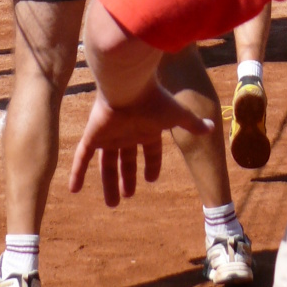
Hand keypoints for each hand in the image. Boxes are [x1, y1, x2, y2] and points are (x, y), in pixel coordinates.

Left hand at [69, 79, 213, 205]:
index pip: (149, 150)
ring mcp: (109, 133)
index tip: (151, 180)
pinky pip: (82, 157)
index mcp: (146, 127)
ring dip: (109, 183)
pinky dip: (77, 172)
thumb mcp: (177, 115)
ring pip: (107, 163)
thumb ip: (193, 123)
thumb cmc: (154, 98)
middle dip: (127, 178)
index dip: (151, 164)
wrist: (128, 83)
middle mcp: (127, 131)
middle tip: (127, 196)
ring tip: (112, 204)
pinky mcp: (93, 134)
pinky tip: (73, 189)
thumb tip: (213, 127)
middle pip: (126, 160)